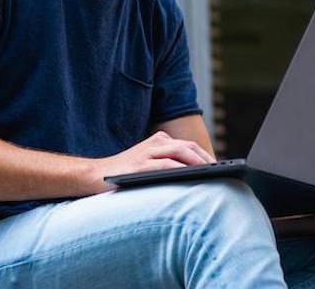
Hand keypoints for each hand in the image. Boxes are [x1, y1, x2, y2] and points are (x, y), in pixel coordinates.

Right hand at [91, 131, 215, 192]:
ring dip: (197, 162)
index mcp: (159, 140)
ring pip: (180, 152)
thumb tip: (195, 174)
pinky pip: (165, 164)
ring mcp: (147, 152)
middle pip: (188, 146)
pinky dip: (180, 168)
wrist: (95, 174)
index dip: (205, 155)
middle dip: (206, 158)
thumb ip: (167, 162)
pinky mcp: (140, 165)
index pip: (188, 146)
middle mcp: (155, 142)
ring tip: (211, 172)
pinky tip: (190, 175)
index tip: (219, 168)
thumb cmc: (125, 173)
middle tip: (220, 171)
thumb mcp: (148, 163)